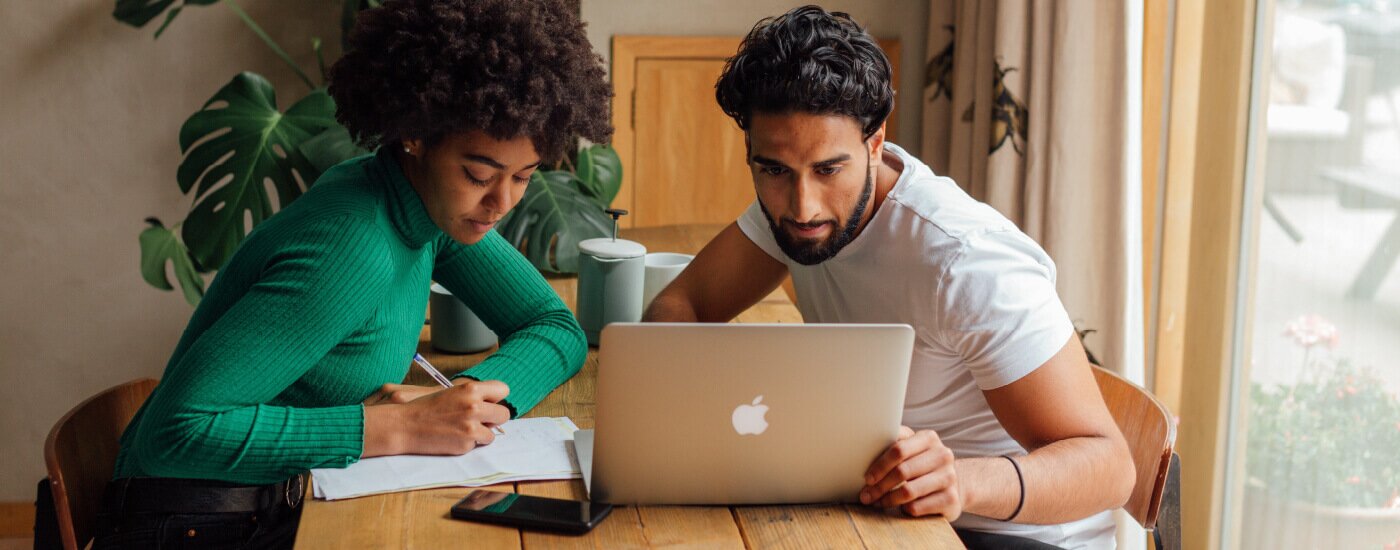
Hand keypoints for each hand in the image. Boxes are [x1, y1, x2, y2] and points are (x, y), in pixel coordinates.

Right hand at [363, 379, 510, 456]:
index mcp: (470, 389)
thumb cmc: (427, 408)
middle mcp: (474, 406)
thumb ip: (473, 396)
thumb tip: (493, 404)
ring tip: (462, 429)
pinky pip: (478, 443)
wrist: (405, 425)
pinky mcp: (466, 443)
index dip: (496, 397)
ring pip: (493, 432)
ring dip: (482, 433)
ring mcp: (471, 426)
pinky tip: (454, 437)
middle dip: (494, 418)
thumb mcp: (451, 393)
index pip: (503, 389)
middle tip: (480, 420)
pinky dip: (470, 443)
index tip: (489, 402)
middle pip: (504, 414)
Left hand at [860, 426, 962, 519]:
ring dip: (887, 499)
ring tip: (877, 502)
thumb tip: (864, 444)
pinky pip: (917, 507)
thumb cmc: (923, 465)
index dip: (879, 465)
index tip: (867, 478)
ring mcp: (949, 477)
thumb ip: (894, 443)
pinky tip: (899, 508)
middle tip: (866, 495)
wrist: (954, 485)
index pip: (898, 450)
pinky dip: (903, 509)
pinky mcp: (951, 499)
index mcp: (929, 438)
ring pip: (908, 491)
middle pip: (902, 471)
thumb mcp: (912, 448)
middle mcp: (942, 455)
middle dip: (879, 486)